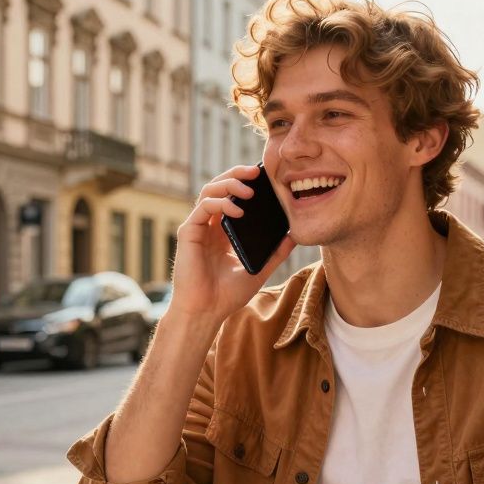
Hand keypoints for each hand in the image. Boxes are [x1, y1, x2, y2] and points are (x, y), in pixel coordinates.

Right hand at [169, 164, 294, 326]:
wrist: (207, 312)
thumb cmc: (227, 295)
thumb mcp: (258, 270)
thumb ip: (275, 253)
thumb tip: (294, 236)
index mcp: (223, 231)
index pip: (233, 197)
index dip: (245, 182)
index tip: (264, 178)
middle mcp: (209, 225)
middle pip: (219, 187)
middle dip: (237, 174)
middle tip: (255, 171)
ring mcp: (198, 227)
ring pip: (209, 191)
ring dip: (229, 184)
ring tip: (248, 190)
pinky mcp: (189, 232)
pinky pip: (203, 207)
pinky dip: (221, 203)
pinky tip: (237, 210)